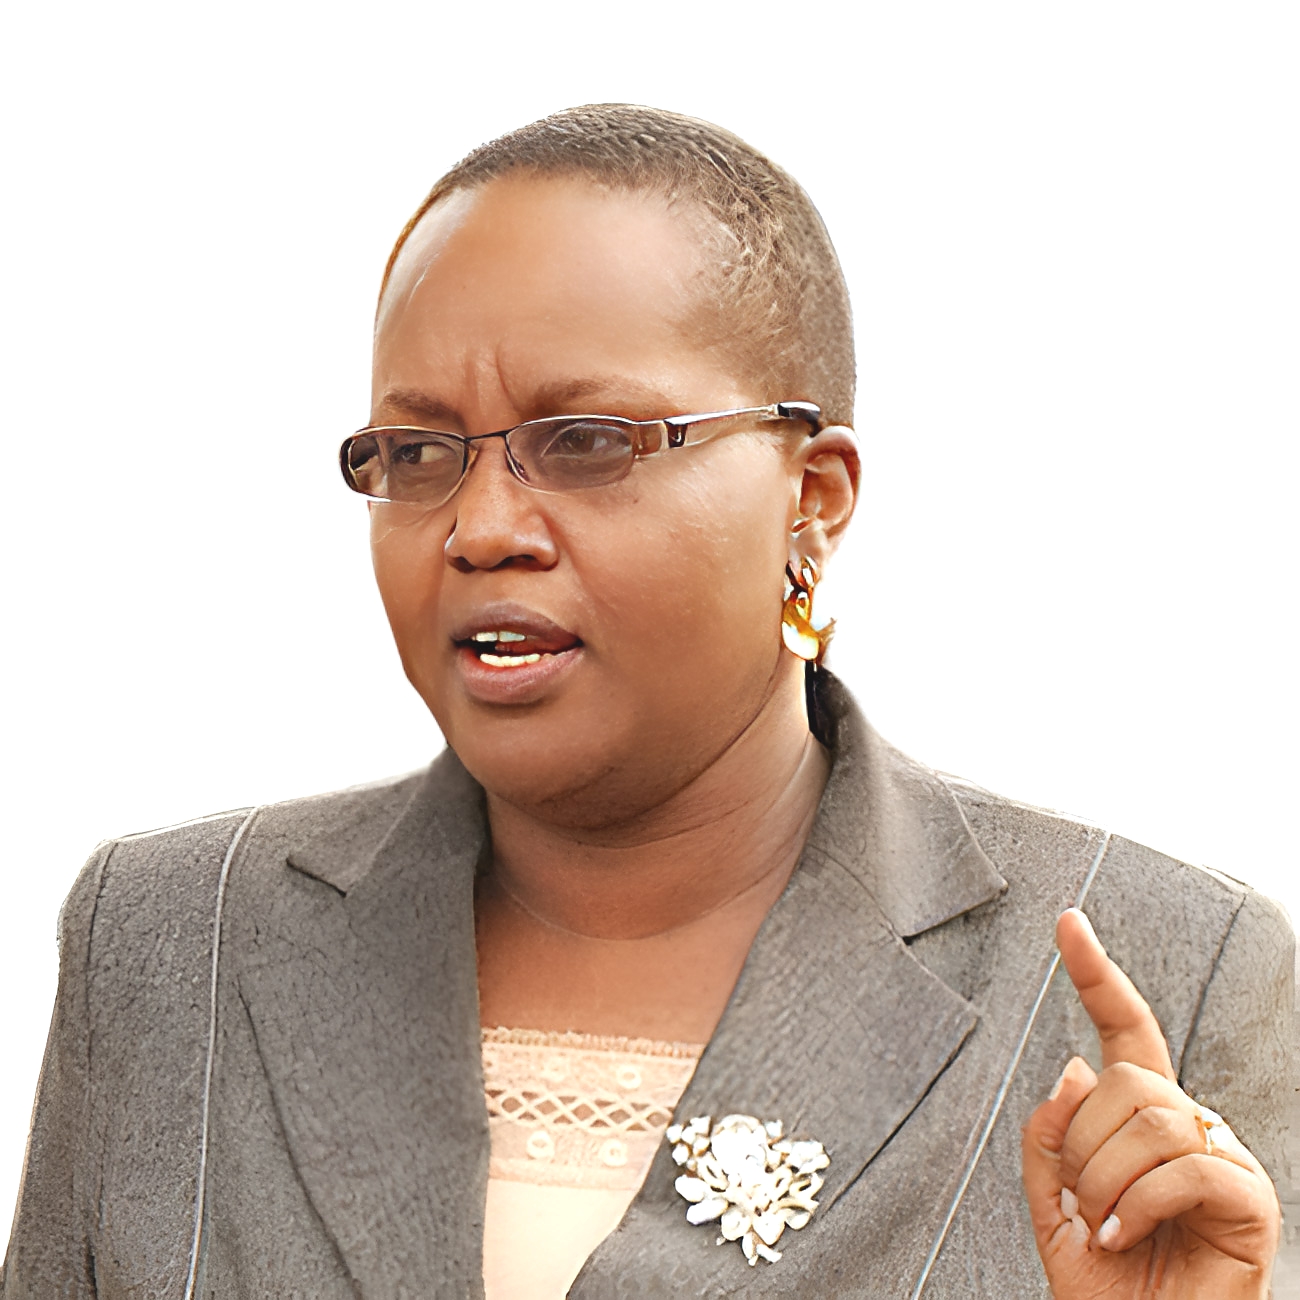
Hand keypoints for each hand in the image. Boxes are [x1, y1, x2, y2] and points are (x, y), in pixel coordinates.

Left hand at [1021, 909, 1279, 1298]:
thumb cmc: (1106, 1283)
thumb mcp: (1051, 1203)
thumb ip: (1052, 1137)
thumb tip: (1074, 1066)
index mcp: (1139, 1118)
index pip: (1124, 1029)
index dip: (1095, 974)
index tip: (1067, 921)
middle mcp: (1188, 1124)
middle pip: (1125, 1078)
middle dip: (1082, 1143)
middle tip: (1082, 1206)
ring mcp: (1224, 1157)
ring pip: (1151, 1117)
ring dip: (1104, 1179)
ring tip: (1104, 1228)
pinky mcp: (1250, 1199)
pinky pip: (1186, 1165)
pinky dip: (1138, 1203)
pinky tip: (1125, 1237)